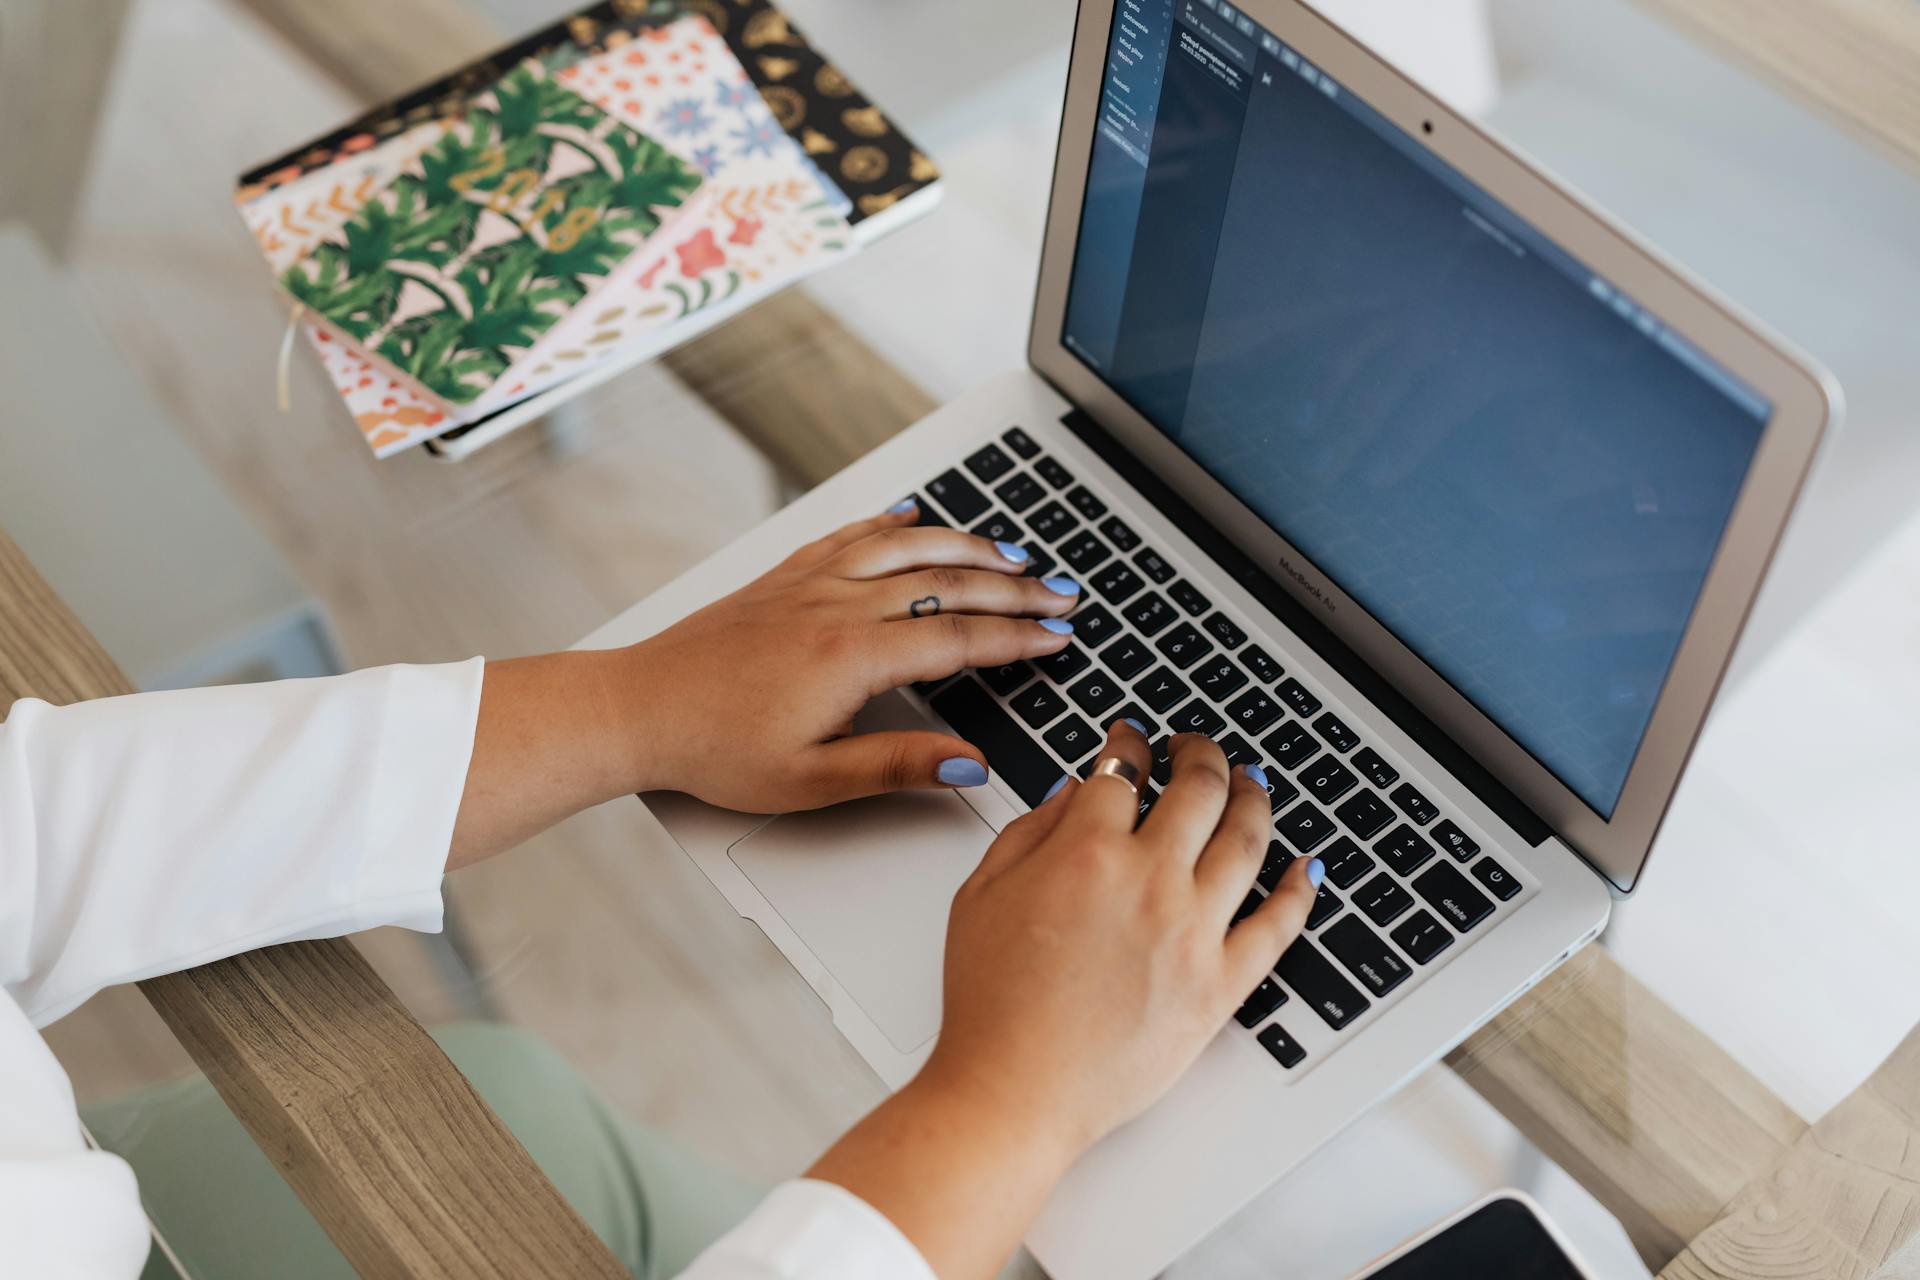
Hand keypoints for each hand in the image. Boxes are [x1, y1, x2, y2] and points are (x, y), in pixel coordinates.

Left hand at [617, 502, 1083, 812]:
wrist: (638, 708)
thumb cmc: (714, 749)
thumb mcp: (812, 781)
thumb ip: (897, 766)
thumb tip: (967, 763)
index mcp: (852, 656)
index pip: (960, 637)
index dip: (1019, 636)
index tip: (1060, 636)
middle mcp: (837, 605)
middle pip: (948, 582)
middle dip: (1015, 586)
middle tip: (1062, 593)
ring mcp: (810, 582)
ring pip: (908, 547)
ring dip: (968, 545)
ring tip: (1014, 551)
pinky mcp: (784, 576)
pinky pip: (852, 534)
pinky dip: (894, 523)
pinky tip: (913, 517)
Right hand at [924, 721, 1321, 1153]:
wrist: (1016, 1091)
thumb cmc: (992, 1004)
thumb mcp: (981, 895)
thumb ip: (1030, 831)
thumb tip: (1076, 792)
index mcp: (1085, 852)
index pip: (1123, 768)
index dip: (1129, 741)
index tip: (1132, 739)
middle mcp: (1150, 881)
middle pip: (1199, 788)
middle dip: (1200, 753)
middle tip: (1195, 748)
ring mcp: (1194, 932)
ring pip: (1248, 839)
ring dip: (1254, 797)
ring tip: (1251, 782)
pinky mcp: (1222, 986)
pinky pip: (1279, 926)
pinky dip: (1300, 890)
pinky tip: (1306, 868)